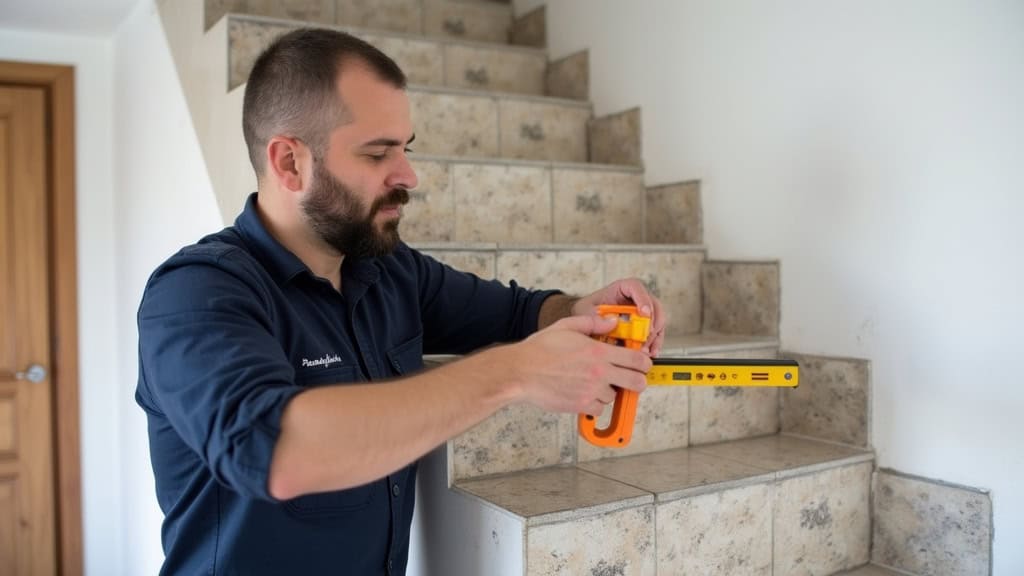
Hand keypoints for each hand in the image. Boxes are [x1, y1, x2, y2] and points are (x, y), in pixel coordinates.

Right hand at [502, 315, 650, 416]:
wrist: (520, 372)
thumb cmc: (540, 349)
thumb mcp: (566, 326)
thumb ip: (593, 323)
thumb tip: (612, 322)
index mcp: (598, 351)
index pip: (637, 360)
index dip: (644, 362)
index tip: (641, 363)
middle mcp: (599, 372)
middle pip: (637, 383)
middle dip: (637, 381)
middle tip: (628, 378)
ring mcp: (591, 390)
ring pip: (615, 396)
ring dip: (609, 390)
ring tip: (594, 382)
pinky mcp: (581, 405)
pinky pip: (599, 408)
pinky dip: (594, 403)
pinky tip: (584, 393)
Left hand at [571, 278, 667, 356]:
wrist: (586, 323)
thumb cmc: (587, 312)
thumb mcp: (586, 311)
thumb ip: (595, 316)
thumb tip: (612, 322)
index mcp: (622, 288)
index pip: (636, 287)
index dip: (643, 299)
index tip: (644, 314)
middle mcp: (636, 297)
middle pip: (653, 305)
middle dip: (652, 322)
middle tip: (645, 336)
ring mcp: (643, 311)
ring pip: (658, 320)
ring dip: (654, 335)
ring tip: (646, 349)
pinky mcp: (645, 325)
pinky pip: (656, 333)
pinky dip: (655, 343)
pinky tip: (650, 352)